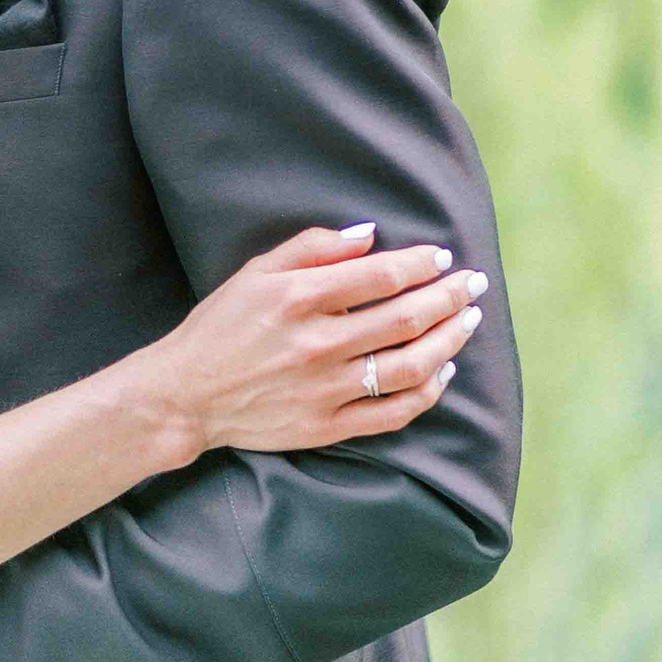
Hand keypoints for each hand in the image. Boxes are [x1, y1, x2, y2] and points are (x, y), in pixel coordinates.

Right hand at [149, 224, 485, 453]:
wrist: (186, 395)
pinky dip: (428, 391)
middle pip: (405, 318)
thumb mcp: (255, 272)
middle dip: (449, 297)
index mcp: (298, 297)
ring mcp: (324, 389)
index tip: (441, 258)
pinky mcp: (327, 425)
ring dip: (448, 341)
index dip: (420, 264)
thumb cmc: (220, 326)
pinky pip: (394, 411)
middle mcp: (316, 343)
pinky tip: (442, 371)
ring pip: (409, 365)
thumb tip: (369, 235)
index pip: (380, 275)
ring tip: (468, 322)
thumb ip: (312, 248)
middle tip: (474, 284)